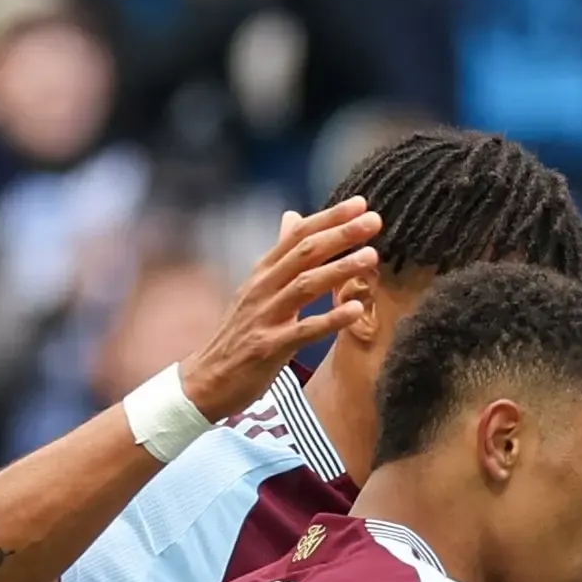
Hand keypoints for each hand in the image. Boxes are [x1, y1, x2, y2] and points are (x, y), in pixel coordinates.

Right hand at [185, 203, 383, 418]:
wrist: (207, 378)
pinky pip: (304, 331)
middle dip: (339, 234)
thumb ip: (281, 255)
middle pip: (304, 253)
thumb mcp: (258, 288)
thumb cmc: (240, 334)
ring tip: (371, 256)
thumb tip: (293, 215)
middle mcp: (262, 288)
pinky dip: (330, 319)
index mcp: (262, 272)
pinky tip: (357, 310)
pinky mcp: (269, 347)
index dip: (329, 218)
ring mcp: (264, 316)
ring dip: (339, 269)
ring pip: (305, 285)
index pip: (298, 235)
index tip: (361, 203)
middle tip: (374, 219)